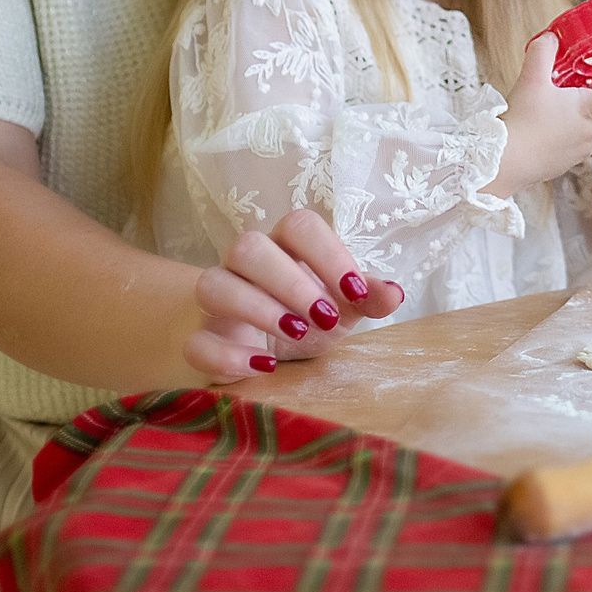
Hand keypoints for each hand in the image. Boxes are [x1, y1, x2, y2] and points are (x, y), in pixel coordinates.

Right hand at [187, 208, 404, 382]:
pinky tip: (263, 366)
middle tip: (323, 318)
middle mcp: (246, 264)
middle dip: (288, 282)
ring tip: (296, 333)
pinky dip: (227, 355)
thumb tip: (394, 293)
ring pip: (212, 283)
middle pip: (248, 246)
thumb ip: (368, 297)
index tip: (356, 291)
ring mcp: (217, 299)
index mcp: (286, 247)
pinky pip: (197, 341)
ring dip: (256, 308)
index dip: (327, 253)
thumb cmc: (308, 316)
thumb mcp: (344, 307)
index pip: (298, 225)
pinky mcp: (201, 338)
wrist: (261, 348)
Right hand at [494, 33, 591, 196]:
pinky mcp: (564, 164)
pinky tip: (552, 122)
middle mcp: (591, 134)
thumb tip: (550, 37)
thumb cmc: (522, 122)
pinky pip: (578, 144)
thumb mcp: (531, 79)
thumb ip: (542, 52)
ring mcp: (579, 152)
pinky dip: (574, 131)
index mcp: (590, 111)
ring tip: (571, 99)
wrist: (502, 163)